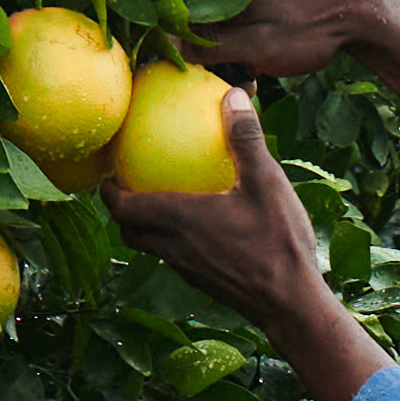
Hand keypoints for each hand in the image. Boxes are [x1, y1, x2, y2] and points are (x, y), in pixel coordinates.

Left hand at [105, 77, 341, 339]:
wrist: (292, 306)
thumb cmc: (277, 243)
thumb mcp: (266, 183)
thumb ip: (245, 140)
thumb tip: (232, 95)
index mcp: (178, 220)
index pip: (122, 207)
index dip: (108, 189)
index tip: (109, 170)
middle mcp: (173, 247)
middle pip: (129, 230)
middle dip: (120, 208)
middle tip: (129, 183)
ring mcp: (187, 269)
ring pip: (150, 246)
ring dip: (145, 226)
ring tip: (160, 202)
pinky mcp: (204, 282)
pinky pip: (175, 256)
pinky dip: (173, 239)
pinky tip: (202, 225)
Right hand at [194, 0, 399, 83]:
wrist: (361, 9)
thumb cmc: (310, 30)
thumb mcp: (258, 47)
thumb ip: (214, 46)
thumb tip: (171, 46)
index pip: (183, 24)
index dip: (186, 55)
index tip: (202, 80)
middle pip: (204, 28)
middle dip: (214, 60)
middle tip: (239, 84)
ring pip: (228, 30)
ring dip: (233, 57)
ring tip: (254, 79)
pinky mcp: (270, 1)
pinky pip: (246, 26)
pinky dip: (250, 47)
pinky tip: (265, 66)